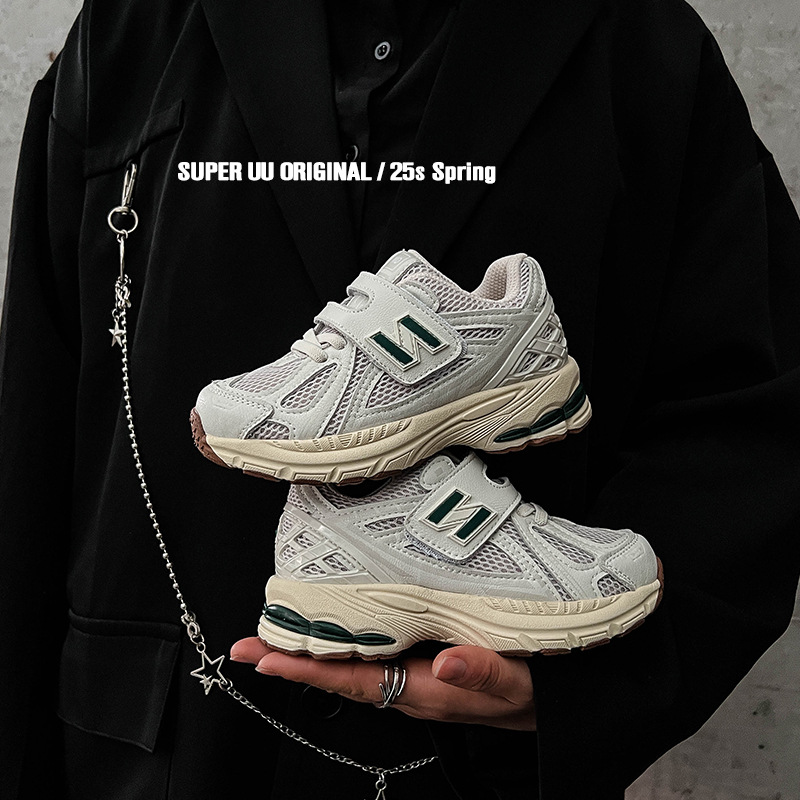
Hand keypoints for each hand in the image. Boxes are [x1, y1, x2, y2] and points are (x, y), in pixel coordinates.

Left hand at [230, 637, 535, 730]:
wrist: (552, 700)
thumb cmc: (534, 692)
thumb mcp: (518, 684)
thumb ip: (483, 673)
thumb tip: (446, 663)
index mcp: (424, 691)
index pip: (353, 681)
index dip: (307, 671)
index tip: (265, 659)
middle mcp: (410, 685)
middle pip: (340, 673)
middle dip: (293, 658)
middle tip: (249, 641)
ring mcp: (414, 675)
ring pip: (353, 662)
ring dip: (313, 648)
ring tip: (277, 629)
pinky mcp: (423, 661)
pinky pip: (373, 651)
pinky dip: (344, 636)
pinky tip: (335, 618)